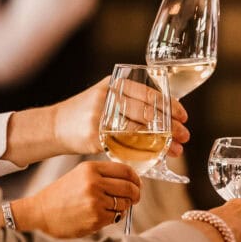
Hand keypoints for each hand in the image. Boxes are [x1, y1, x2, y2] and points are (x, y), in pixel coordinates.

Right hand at [10, 161, 141, 237]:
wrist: (40, 214)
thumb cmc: (60, 196)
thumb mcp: (79, 176)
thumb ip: (103, 175)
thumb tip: (130, 181)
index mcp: (91, 168)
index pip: (125, 170)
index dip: (136, 179)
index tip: (137, 184)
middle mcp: (94, 182)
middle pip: (129, 187)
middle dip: (135, 195)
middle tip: (134, 199)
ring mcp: (95, 201)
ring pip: (124, 203)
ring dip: (123, 207)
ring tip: (111, 208)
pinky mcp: (96, 217)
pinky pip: (116, 217)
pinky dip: (113, 217)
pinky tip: (101, 216)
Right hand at [52, 76, 189, 156]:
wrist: (56, 125)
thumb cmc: (89, 111)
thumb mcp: (108, 96)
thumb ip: (132, 99)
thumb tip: (168, 112)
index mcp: (115, 85)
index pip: (149, 94)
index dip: (170, 106)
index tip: (184, 117)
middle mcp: (108, 99)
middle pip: (147, 114)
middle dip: (170, 127)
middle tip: (184, 135)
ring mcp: (101, 118)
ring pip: (140, 132)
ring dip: (161, 143)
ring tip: (176, 150)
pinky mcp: (96, 137)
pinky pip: (126, 147)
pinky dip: (144, 153)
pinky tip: (156, 157)